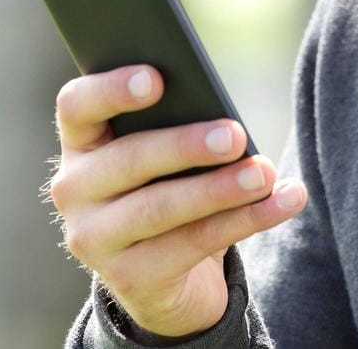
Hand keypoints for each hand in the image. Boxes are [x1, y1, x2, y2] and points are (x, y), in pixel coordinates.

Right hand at [46, 64, 308, 338]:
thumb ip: (175, 128)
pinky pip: (194, 243)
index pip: (76, 107)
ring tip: (264, 174)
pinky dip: (246, 219)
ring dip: (220, 189)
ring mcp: (94, 239)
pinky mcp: (129, 278)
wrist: (163, 279)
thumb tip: (224, 120)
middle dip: (185, 145)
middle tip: (235, 135)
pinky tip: (283, 201)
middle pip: (127, 160)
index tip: (156, 78)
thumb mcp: (162, 158)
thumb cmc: (166, 189)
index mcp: (81, 143)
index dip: (111, 89)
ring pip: (160, 208)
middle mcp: (74, 190)